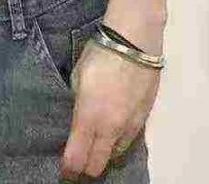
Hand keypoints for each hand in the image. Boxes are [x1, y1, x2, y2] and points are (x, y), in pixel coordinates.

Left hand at [59, 32, 161, 179]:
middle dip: (86, 166)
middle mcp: (111, 128)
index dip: (68, 167)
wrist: (135, 42)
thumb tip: (78, 119)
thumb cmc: (100, 54)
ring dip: (104, 152)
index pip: (77, 158)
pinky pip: (129, 140)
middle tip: (78, 157)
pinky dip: (118, 140)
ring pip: (116, 155)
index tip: (63, 165)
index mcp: (89, 117)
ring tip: (96, 141)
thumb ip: (78, 104)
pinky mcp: (144, 118)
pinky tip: (113, 128)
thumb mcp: (78, 77)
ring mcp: (130, 125)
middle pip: (98, 165)